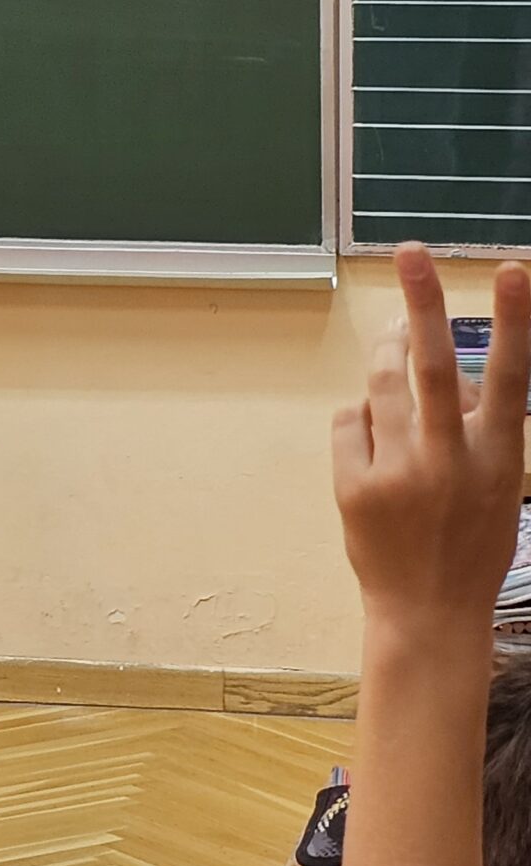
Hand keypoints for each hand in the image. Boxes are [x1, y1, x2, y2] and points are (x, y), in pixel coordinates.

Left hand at [333, 242, 527, 636]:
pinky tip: (376, 447)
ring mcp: (401, 472)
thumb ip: (473, 428)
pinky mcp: (357, 485)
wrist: (430, 613)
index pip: (512, 377)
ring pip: (381, 385)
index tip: (514, 269)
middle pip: (433, 366)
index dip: (515, 321)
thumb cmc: (468, 541)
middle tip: (412, 252)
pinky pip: (350, 423)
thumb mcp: (495, 486)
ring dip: (382, 352)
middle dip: (423, 304)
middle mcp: (452, 460)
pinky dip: (360, 421)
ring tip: (390, 334)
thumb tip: (427, 364)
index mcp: (499, 458)